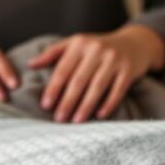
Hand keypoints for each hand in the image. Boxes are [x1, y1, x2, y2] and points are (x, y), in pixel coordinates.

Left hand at [29, 25, 164, 122]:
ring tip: (75, 121)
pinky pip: (117, 90)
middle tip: (59, 119)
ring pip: (97, 87)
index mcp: (80, 43)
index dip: (53, 88)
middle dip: (68, 101)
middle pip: (79, 80)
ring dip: (85, 106)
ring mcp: (114, 59)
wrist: (134, 42)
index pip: (63, 69)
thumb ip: (52, 53)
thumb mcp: (76, 44)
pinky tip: (99, 116)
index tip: (45, 105)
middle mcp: (97, 49)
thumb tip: (30, 65)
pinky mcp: (129, 70)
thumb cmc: (98, 47)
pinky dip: (108, 104)